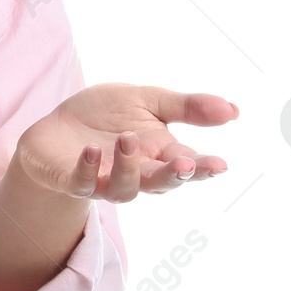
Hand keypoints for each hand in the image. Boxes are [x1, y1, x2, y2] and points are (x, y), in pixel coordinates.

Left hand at [12, 82, 235, 201]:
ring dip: (128, 167)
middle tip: (185, 163)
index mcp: (158, 153)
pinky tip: (91, 151)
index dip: (203, 168)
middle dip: (175, 176)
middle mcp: (136, 172)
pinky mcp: (72, 180)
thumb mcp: (146, 100)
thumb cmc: (105, 115)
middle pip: (161, 183)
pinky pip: (83, 184)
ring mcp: (104, 180)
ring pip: (124, 190)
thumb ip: (186, 107)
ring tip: (126, 139)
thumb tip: (234, 110)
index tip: (220, 165)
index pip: (187, 164)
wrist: (56, 126)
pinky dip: (88, 170)